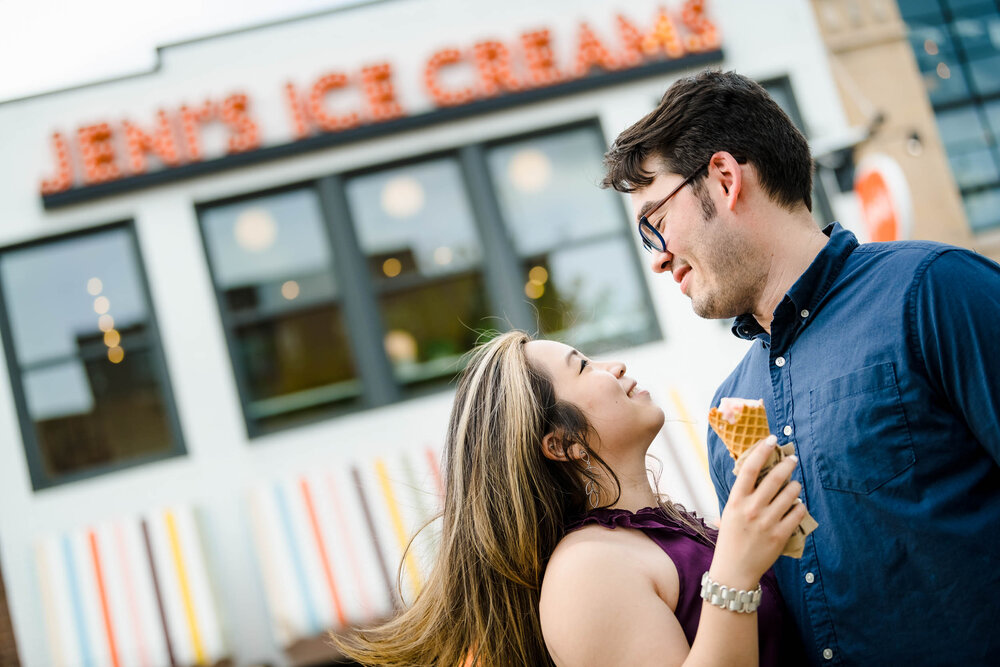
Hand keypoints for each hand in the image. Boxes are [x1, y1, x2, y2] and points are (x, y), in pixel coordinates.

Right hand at [710, 436, 806, 588]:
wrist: (734, 571)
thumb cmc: (730, 540)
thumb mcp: (728, 514)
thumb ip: (741, 496)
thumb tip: (753, 474)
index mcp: (735, 501)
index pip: (749, 469)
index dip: (761, 451)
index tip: (771, 440)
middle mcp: (751, 509)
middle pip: (774, 478)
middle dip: (786, 464)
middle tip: (792, 458)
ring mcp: (766, 522)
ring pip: (790, 494)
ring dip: (795, 486)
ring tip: (795, 484)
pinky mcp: (780, 535)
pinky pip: (797, 514)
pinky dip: (800, 507)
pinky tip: (798, 505)